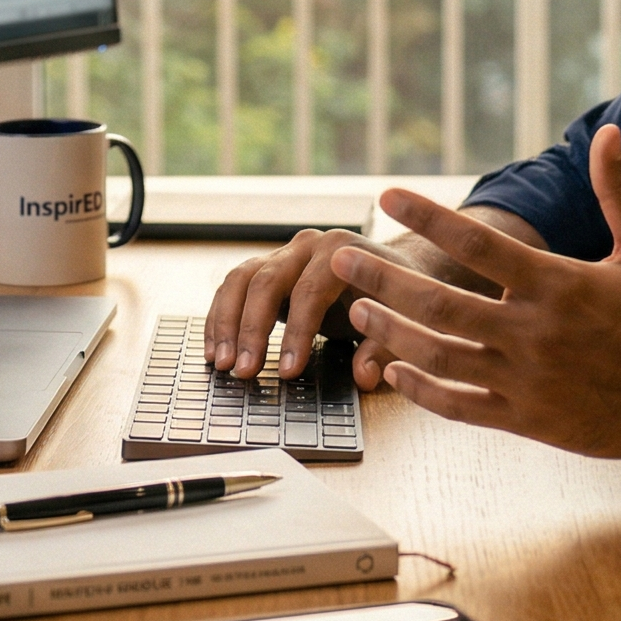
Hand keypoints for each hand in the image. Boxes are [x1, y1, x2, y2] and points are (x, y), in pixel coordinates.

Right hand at [206, 223, 404, 387]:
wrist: (397, 270)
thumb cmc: (401, 298)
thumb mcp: (405, 323)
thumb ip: (385, 349)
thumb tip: (364, 375)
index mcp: (343, 250)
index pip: (311, 290)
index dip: (297, 333)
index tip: (287, 371)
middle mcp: (308, 245)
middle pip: (266, 280)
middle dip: (251, 329)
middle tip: (243, 371)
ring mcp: (285, 254)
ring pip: (241, 279)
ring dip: (227, 323)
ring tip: (221, 364)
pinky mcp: (269, 270)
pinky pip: (234, 288)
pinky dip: (221, 318)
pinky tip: (215, 350)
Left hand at [331, 126, 620, 468]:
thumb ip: (620, 191)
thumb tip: (608, 132)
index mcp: (558, 284)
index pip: (479, 243)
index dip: (429, 217)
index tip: (388, 195)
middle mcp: (533, 331)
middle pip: (439, 302)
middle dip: (382, 279)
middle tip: (339, 259)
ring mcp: (524, 379)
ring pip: (438, 354)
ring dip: (390, 331)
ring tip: (357, 310)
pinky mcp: (523, 418)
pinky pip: (457, 404)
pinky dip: (420, 388)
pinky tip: (393, 368)